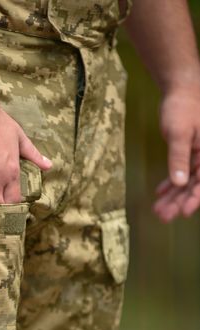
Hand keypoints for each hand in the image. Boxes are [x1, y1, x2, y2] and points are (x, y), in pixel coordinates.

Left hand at [154, 84, 199, 221]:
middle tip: (164, 216)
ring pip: (187, 181)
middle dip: (179, 202)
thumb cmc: (183, 107)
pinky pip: (181, 172)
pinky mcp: (189, 153)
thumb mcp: (179, 133)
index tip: (184, 212)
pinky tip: (160, 193)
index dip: (195, 199)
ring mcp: (199, 156)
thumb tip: (180, 183)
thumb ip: (179, 158)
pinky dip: (171, 183)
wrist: (180, 89)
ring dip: (173, 196)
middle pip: (195, 185)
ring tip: (158, 210)